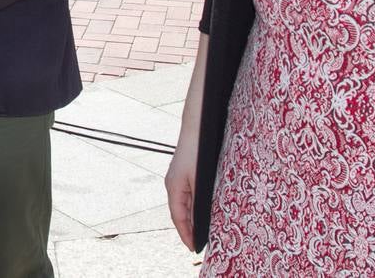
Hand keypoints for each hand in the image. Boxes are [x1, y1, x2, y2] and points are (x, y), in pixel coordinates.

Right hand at [164, 128, 198, 248]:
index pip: (178, 217)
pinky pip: (187, 195)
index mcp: (174, 188)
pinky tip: (201, 210)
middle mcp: (173, 184)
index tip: (192, 248)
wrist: (196, 127)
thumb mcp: (199, 180)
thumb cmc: (198, 151)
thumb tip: (197, 222)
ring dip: (191, 218)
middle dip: (188, 229)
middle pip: (179, 213)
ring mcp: (177, 178)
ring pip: (184, 204)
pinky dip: (193, 207)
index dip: (186, 234)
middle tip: (198, 243)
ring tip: (201, 231)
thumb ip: (197, 202)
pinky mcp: (183, 173)